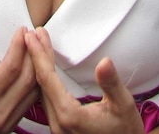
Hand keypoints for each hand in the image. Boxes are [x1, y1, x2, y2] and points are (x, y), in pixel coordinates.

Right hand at [0, 25, 39, 133]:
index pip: (11, 68)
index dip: (19, 46)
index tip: (22, 31)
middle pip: (28, 79)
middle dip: (35, 53)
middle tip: (34, 35)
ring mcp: (6, 123)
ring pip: (34, 91)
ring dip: (40, 67)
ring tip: (39, 47)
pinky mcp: (11, 126)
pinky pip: (31, 102)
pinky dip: (36, 82)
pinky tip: (35, 68)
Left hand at [25, 28, 143, 133]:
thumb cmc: (126, 131)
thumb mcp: (123, 105)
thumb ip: (111, 83)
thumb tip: (105, 62)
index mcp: (69, 116)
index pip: (47, 79)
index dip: (39, 55)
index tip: (32, 36)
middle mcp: (58, 124)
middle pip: (41, 84)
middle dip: (36, 57)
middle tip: (31, 34)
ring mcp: (57, 129)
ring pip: (41, 93)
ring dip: (38, 68)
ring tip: (36, 47)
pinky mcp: (60, 130)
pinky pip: (46, 101)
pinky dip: (44, 81)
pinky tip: (44, 70)